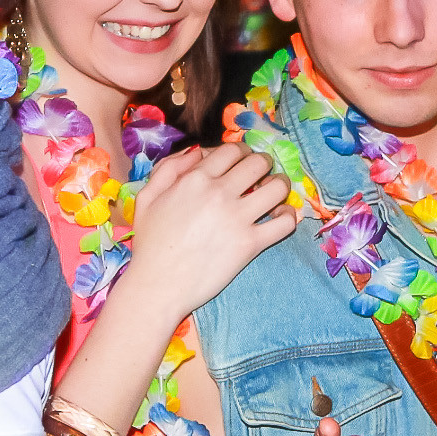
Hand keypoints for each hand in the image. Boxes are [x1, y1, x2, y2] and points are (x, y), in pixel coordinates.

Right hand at [126, 142, 297, 320]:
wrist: (157, 286)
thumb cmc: (149, 244)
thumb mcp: (147, 197)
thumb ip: (169, 169)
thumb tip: (197, 152)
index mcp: (195, 179)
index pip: (232, 150)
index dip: (242, 152)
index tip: (243, 161)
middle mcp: (219, 193)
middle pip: (258, 163)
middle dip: (265, 164)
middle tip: (263, 173)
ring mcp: (237, 218)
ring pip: (277, 187)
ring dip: (281, 185)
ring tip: (276, 192)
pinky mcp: (250, 244)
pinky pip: (284, 222)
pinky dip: (289, 216)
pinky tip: (281, 217)